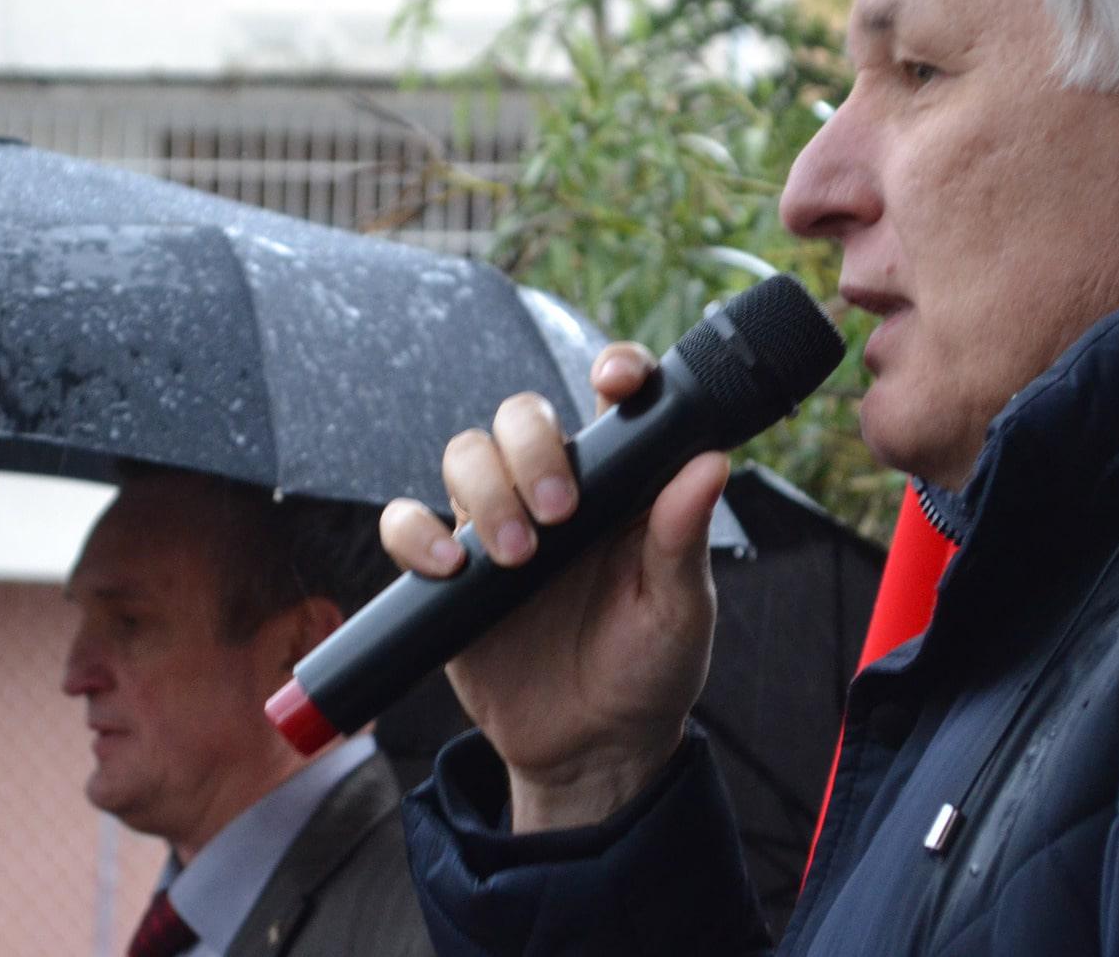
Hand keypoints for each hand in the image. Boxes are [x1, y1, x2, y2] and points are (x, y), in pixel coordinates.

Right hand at [381, 342, 725, 832]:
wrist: (592, 749)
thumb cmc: (650, 669)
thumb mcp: (679, 611)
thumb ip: (683, 538)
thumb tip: (711, 462)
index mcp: (622, 484)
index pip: (615, 399)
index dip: (613, 369)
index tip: (613, 381)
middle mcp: (556, 490)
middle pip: (522, 415)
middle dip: (533, 448)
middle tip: (559, 513)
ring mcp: (496, 524)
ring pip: (465, 455)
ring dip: (485, 491)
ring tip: (517, 558)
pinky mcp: (447, 570)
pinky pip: (407, 523)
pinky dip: (416, 534)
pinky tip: (451, 570)